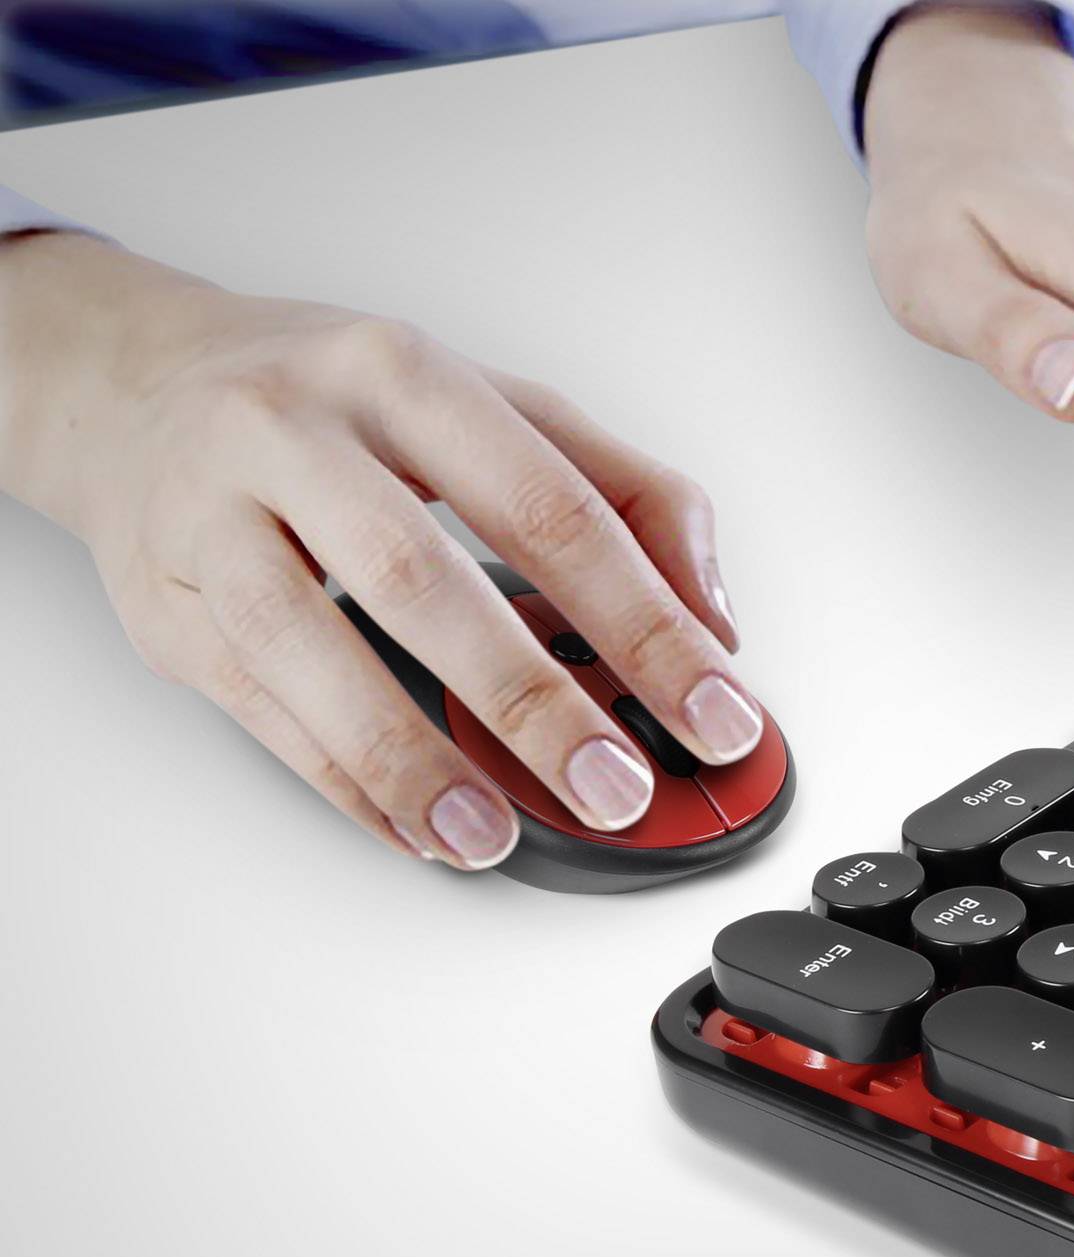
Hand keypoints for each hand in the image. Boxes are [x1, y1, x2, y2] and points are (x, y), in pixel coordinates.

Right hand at [0, 233, 753, 869]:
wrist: (133, 383)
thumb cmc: (336, 405)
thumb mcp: (491, 403)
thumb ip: (624, 491)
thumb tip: (710, 611)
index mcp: (404, 376)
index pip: (553, 510)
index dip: (645, 622)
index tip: (712, 708)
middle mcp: (294, 433)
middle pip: (425, 581)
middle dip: (532, 701)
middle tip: (616, 786)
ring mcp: (210, 517)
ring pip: (309, 649)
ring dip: (413, 758)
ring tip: (497, 835)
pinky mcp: (163, 603)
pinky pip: (256, 707)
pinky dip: (343, 781)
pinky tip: (415, 826)